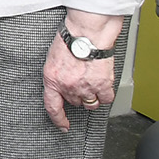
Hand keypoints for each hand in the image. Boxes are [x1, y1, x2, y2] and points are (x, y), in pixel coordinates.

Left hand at [43, 9, 121, 130]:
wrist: (87, 33)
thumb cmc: (70, 40)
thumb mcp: (53, 59)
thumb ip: (56, 75)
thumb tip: (61, 84)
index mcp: (52, 79)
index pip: (52, 106)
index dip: (58, 119)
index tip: (63, 125)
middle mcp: (68, 86)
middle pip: (75, 102)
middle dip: (77, 95)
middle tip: (81, 81)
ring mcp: (85, 87)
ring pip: (91, 103)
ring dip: (92, 96)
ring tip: (92, 81)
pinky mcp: (102, 85)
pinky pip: (106, 98)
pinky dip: (106, 94)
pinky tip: (104, 84)